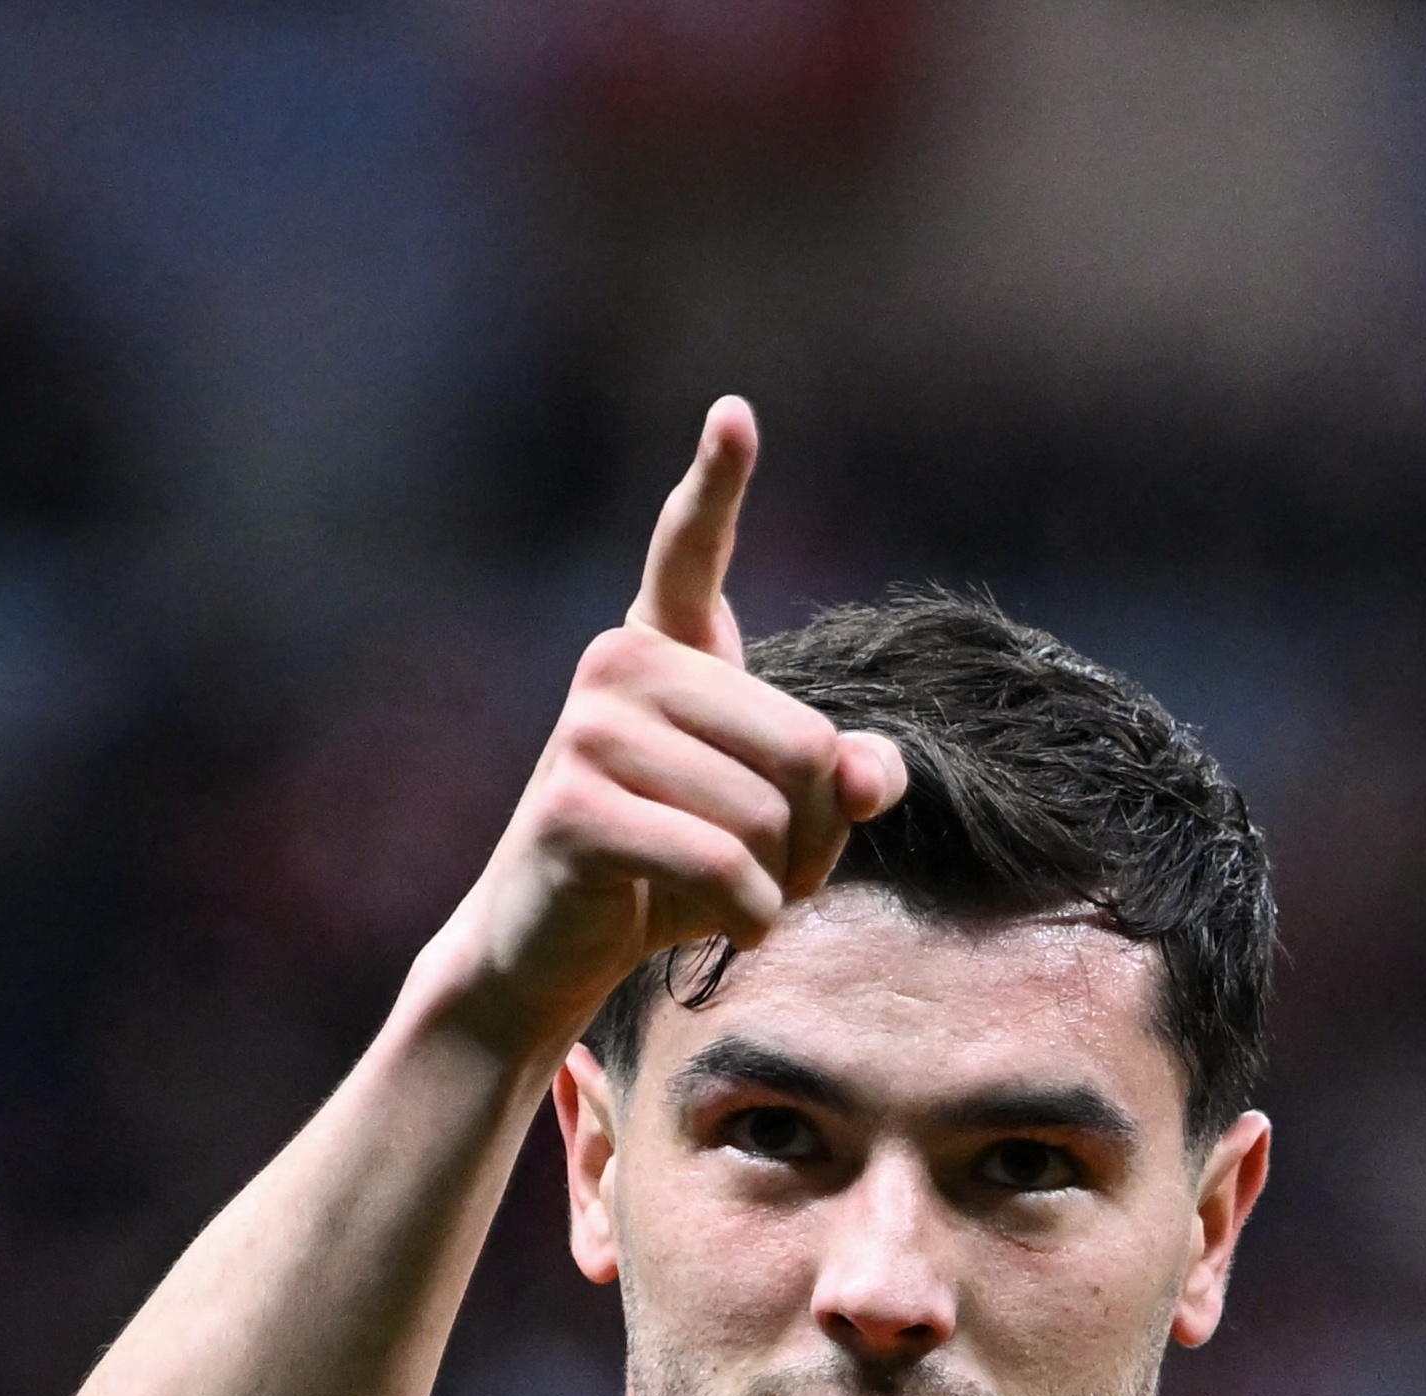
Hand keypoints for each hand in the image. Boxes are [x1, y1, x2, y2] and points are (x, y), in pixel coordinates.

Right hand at [421, 397, 912, 1047]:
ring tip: (726, 893)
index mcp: (664, 649)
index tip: (735, 412)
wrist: (554, 952)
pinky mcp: (573, 806)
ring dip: (780, 881)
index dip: (716, 482)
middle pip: (806, 743)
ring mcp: (586, 728)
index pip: (691, 550)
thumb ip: (842, 782)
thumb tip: (871, 772)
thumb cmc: (676, 875)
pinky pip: (726, 863)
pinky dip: (750, 913)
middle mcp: (618, 664)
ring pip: (770, 813)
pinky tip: (719, 921)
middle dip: (813, 833)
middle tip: (761, 866)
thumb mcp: (783, 825)